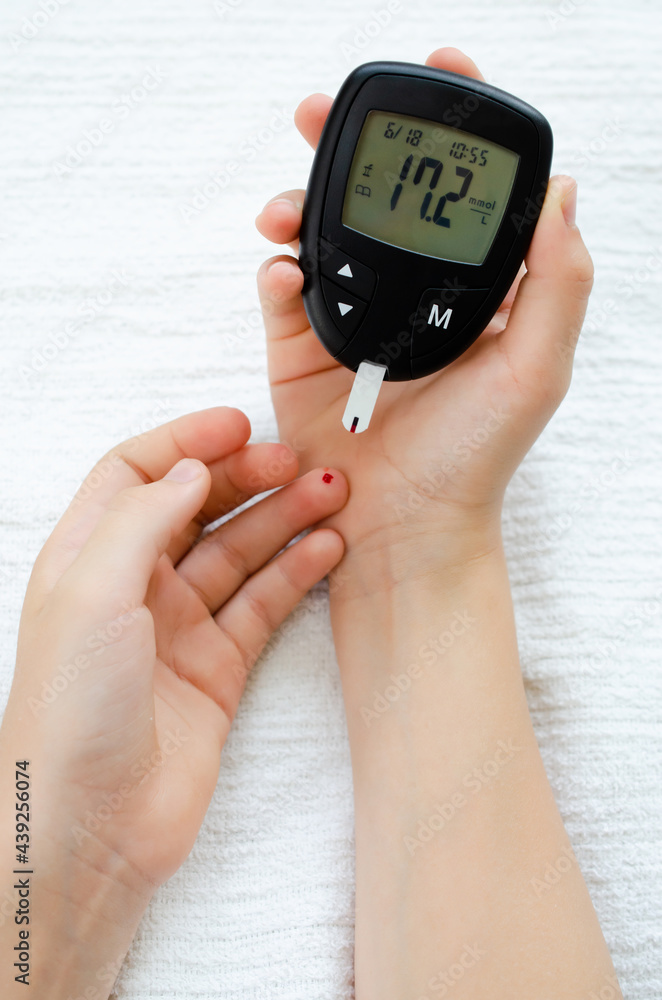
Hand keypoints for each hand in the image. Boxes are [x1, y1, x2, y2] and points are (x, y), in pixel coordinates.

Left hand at [3, 407, 346, 894]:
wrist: (93, 825)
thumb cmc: (69, 712)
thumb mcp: (92, 593)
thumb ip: (143, 520)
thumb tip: (191, 469)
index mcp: (87, 557)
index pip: (137, 473)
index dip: (186, 441)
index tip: (240, 424)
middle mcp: (133, 585)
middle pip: (196, 507)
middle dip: (247, 478)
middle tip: (298, 463)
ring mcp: (178, 625)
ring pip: (239, 552)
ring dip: (283, 521)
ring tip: (332, 497)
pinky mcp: (218, 666)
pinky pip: (263, 604)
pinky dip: (296, 573)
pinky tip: (327, 550)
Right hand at [256, 48, 592, 588]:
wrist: (404, 526)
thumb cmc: (473, 458)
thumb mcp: (535, 368)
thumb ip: (557, 280)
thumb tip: (562, 190)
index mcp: (469, 293)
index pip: (460, 196)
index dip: (452, 132)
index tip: (439, 77)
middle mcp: (409, 296)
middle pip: (378, 200)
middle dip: (350, 147)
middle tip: (324, 114)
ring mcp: (351, 320)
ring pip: (319, 234)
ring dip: (299, 201)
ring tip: (286, 204)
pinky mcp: (300, 350)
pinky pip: (280, 294)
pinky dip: (275, 271)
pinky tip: (281, 267)